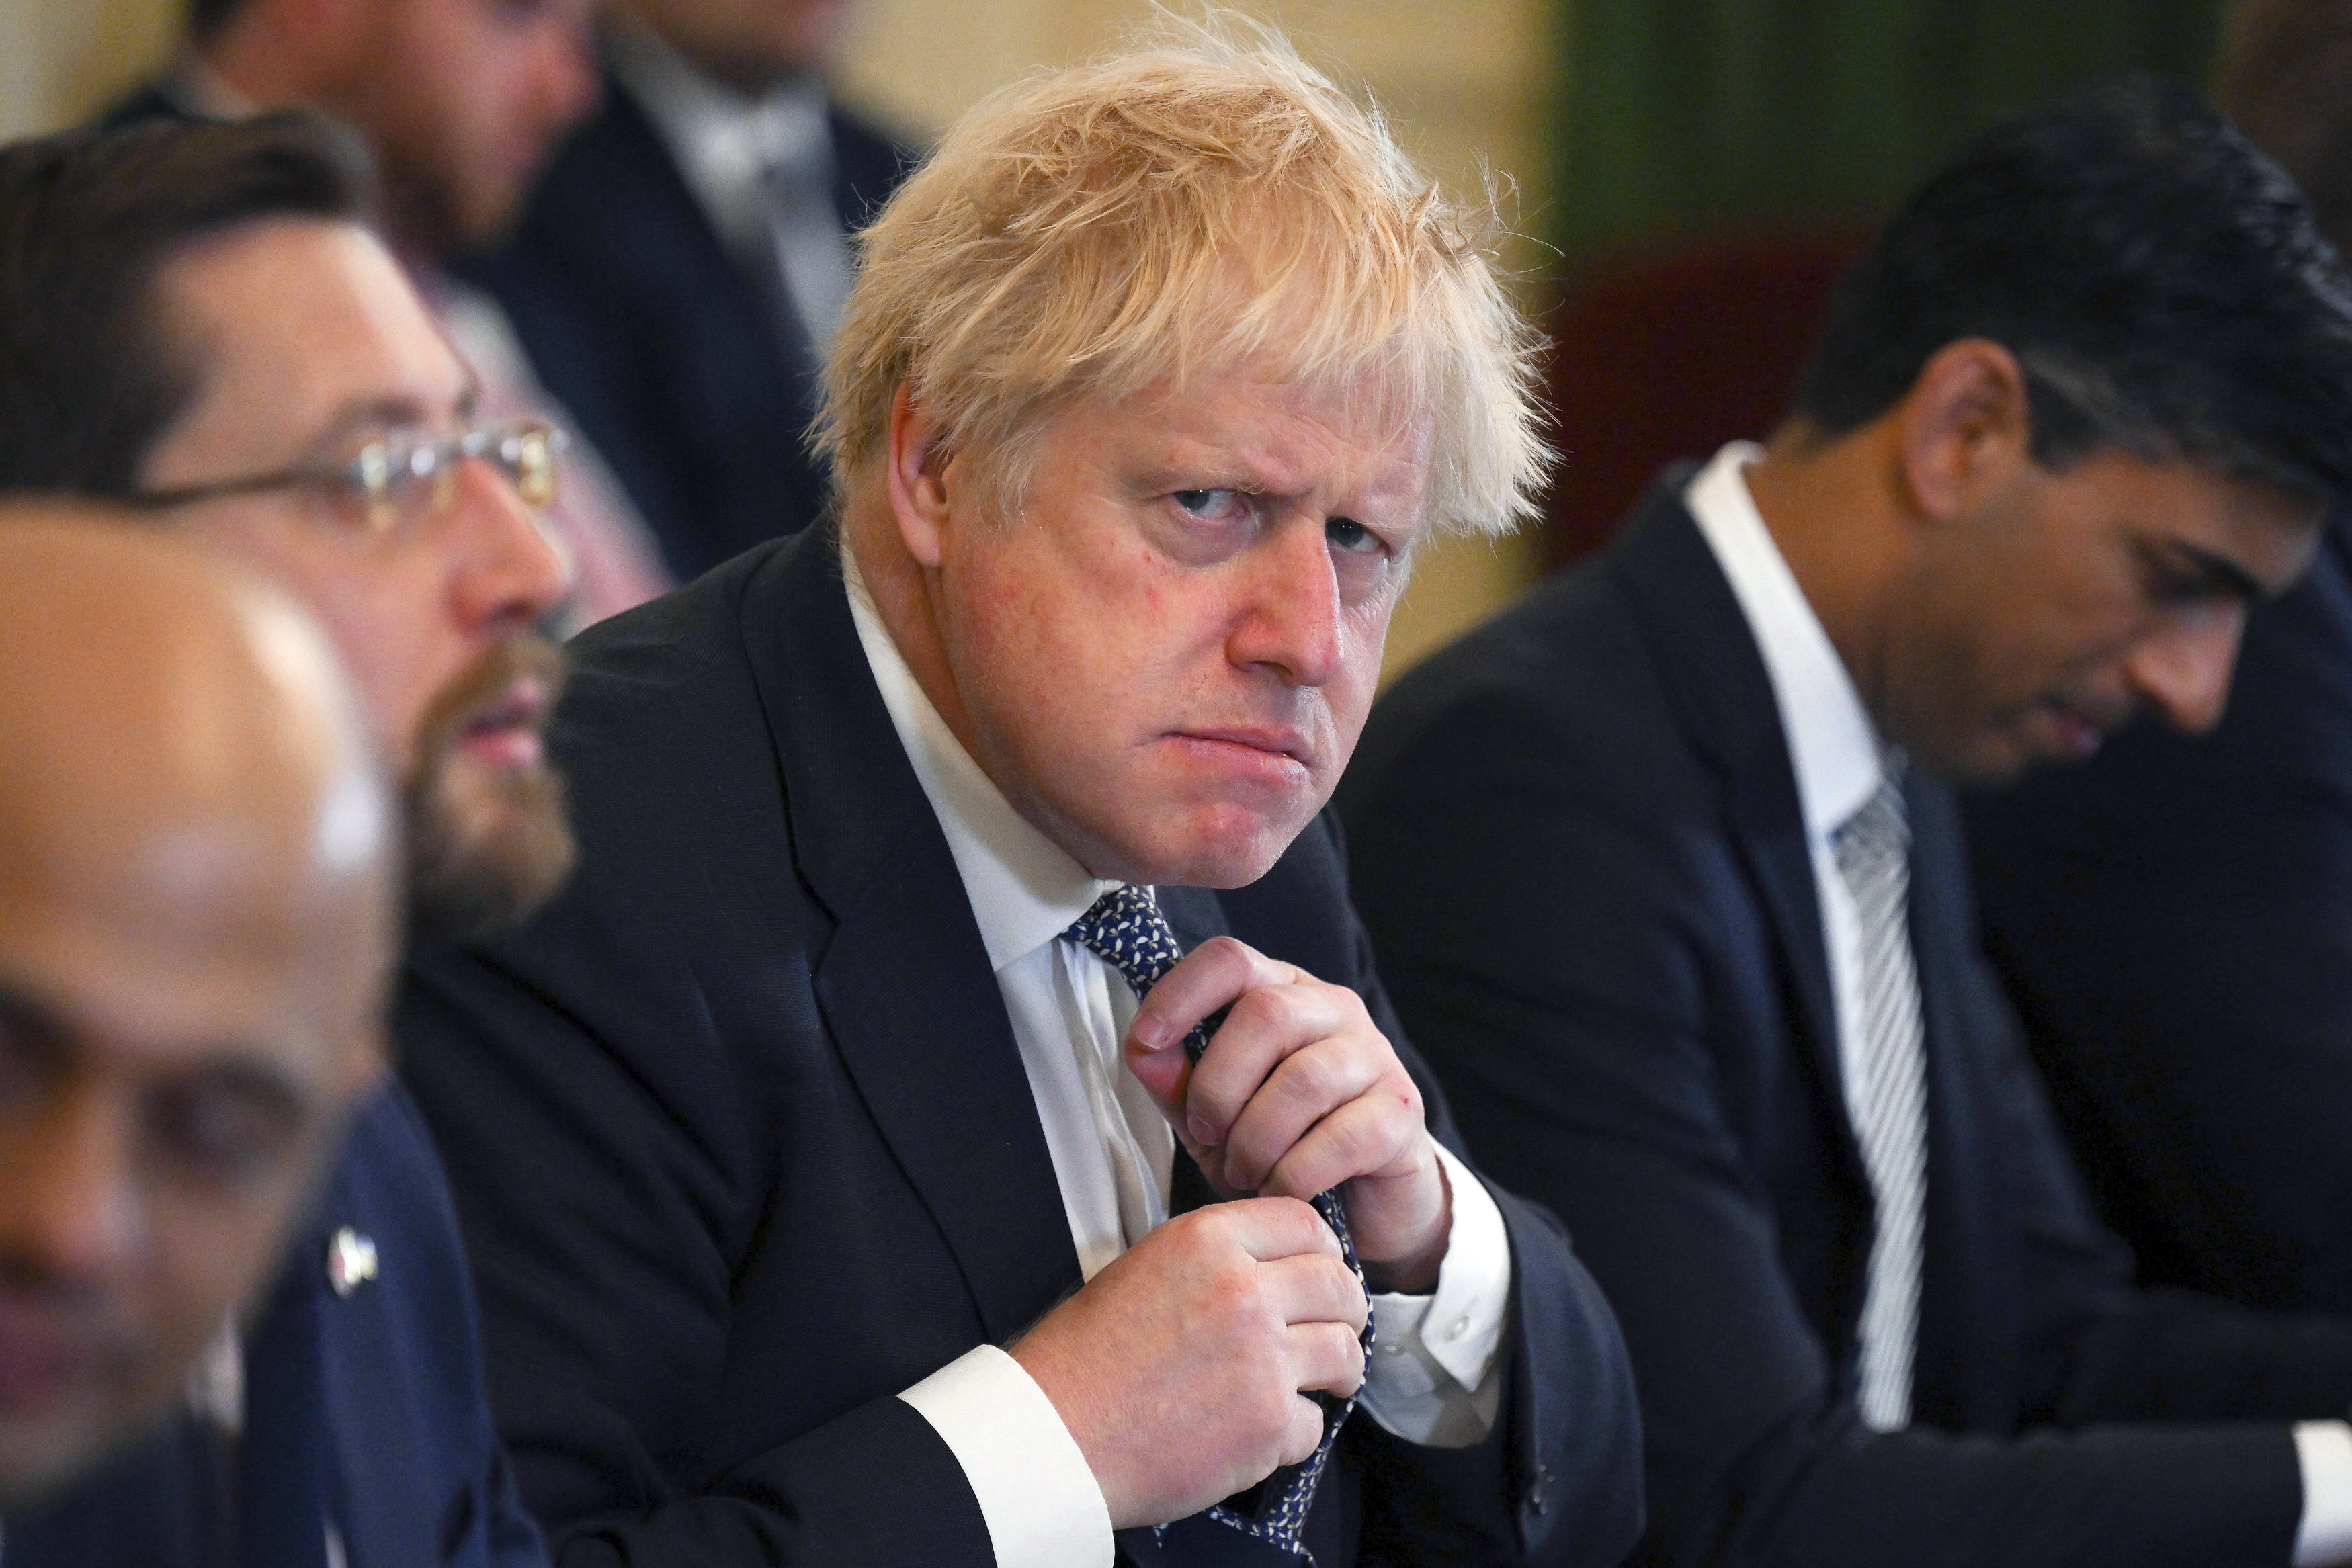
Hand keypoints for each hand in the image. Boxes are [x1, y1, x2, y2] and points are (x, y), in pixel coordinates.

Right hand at [1008, 1197, 1368, 1527]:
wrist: (1055, 1434)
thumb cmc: (1085, 1359)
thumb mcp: (1143, 1269)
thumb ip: (1214, 1260)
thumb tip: (1271, 1269)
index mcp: (1207, 1241)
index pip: (1305, 1222)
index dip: (1324, 1250)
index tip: (1325, 1269)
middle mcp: (1242, 1290)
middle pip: (1339, 1285)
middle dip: (1346, 1309)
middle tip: (1335, 1326)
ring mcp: (1262, 1358)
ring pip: (1344, 1352)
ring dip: (1338, 1369)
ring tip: (1322, 1381)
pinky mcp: (1267, 1423)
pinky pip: (1315, 1422)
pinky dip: (1295, 1432)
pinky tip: (1262, 1430)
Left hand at [1125, 936, 1450, 1293]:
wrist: (1365, 1202)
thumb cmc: (1281, 1147)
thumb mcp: (1213, 1117)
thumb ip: (1177, 1082)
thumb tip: (1143, 1048)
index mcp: (1281, 992)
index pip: (1231, 959)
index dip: (1180, 992)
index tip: (1145, 1038)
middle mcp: (1333, 1009)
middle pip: (1266, 1013)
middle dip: (1218, 1085)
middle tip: (1207, 1134)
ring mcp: (1375, 1056)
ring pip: (1303, 1079)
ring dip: (1255, 1139)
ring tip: (1243, 1172)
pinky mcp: (1402, 1112)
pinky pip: (1339, 1137)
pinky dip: (1294, 1174)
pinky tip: (1282, 1190)